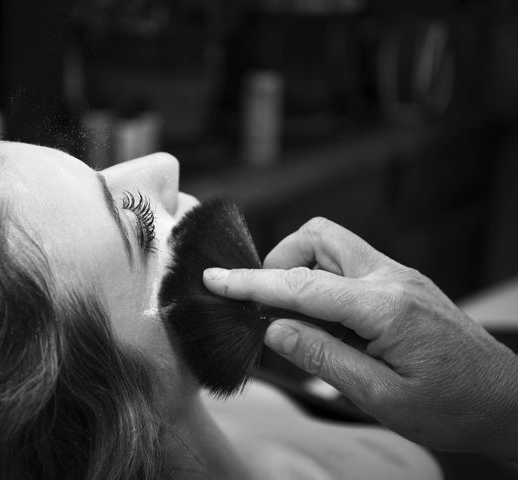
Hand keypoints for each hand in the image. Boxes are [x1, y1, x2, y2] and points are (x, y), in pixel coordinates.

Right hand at [203, 217, 517, 457]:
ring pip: (332, 244)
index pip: (302, 284)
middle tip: (266, 304)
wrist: (506, 402)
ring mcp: (398, 275)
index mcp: (384, 307)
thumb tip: (274, 328)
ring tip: (294, 314)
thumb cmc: (451, 407)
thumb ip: (323, 356)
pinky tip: (323, 319)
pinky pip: (348, 263)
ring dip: (301, 268)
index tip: (216, 280)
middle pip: (318, 237)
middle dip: (280, 261)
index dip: (252, 282)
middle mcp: (390, 278)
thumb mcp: (380, 396)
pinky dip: (321, 280)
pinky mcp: (400, 282)